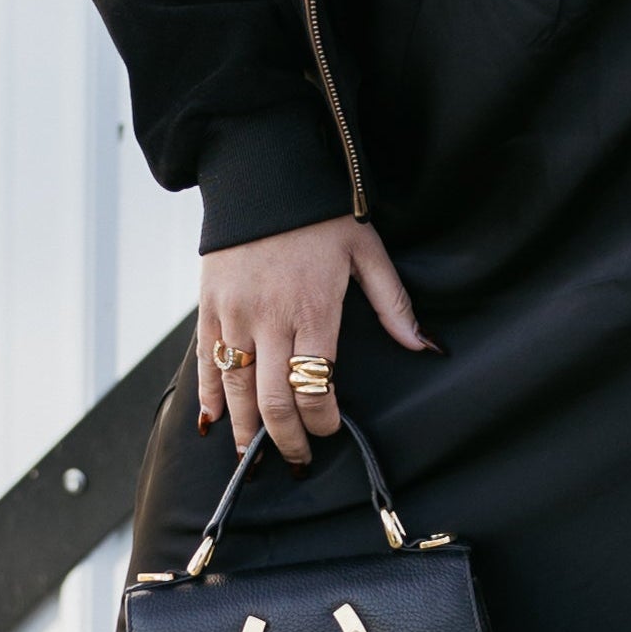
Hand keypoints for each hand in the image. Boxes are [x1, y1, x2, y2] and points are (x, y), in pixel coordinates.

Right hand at [197, 216, 430, 463]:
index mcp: (313, 309)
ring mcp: (234, 314)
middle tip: (296, 458)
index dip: (323, 420)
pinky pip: (206, 362)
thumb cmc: (319, 212)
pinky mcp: (208, 307)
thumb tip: (424, 345)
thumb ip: (394, 304)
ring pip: (235, 390)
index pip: (317, 387)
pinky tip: (214, 421)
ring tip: (254, 454)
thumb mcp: (367, 250)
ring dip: (245, 429)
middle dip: (287, 438)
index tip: (331, 428)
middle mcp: (269, 318)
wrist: (261, 172)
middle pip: (273, 401)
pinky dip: (208, 396)